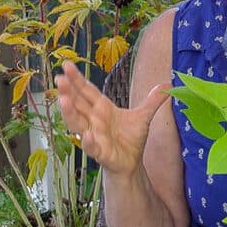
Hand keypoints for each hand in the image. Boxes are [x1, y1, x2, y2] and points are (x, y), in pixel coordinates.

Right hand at [55, 61, 169, 176]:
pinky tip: (87, 135)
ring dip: (69, 112)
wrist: (132, 162)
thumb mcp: (143, 116)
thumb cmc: (130, 138)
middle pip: (78, 103)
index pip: (87, 90)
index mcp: (102, 108)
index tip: (67, 65)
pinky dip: (88, 142)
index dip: (77, 79)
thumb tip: (167, 84)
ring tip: (63, 100)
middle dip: (68, 91)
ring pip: (77, 123)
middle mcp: (93, 120)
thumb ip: (153, 100)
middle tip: (59, 79)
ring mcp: (94, 136)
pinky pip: (91, 147)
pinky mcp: (100, 152)